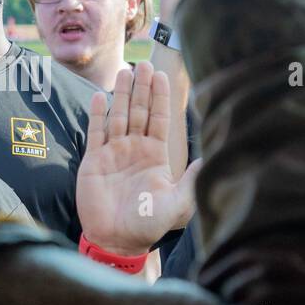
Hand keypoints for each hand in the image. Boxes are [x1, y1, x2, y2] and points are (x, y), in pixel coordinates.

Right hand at [76, 61, 198, 255]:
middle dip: (142, 88)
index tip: (162, 75)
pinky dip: (97, 114)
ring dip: (122, 94)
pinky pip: (95, 132)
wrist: (118, 240)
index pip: (160, 119)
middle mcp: (134, 149)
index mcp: (155, 155)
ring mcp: (113, 153)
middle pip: (139, 111)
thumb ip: (192, 179)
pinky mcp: (93, 161)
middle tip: (144, 64)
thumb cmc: (150, 224)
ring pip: (118, 116)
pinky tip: (99, 96)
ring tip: (124, 72)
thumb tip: (211, 157)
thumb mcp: (179, 203)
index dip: (161, 97)